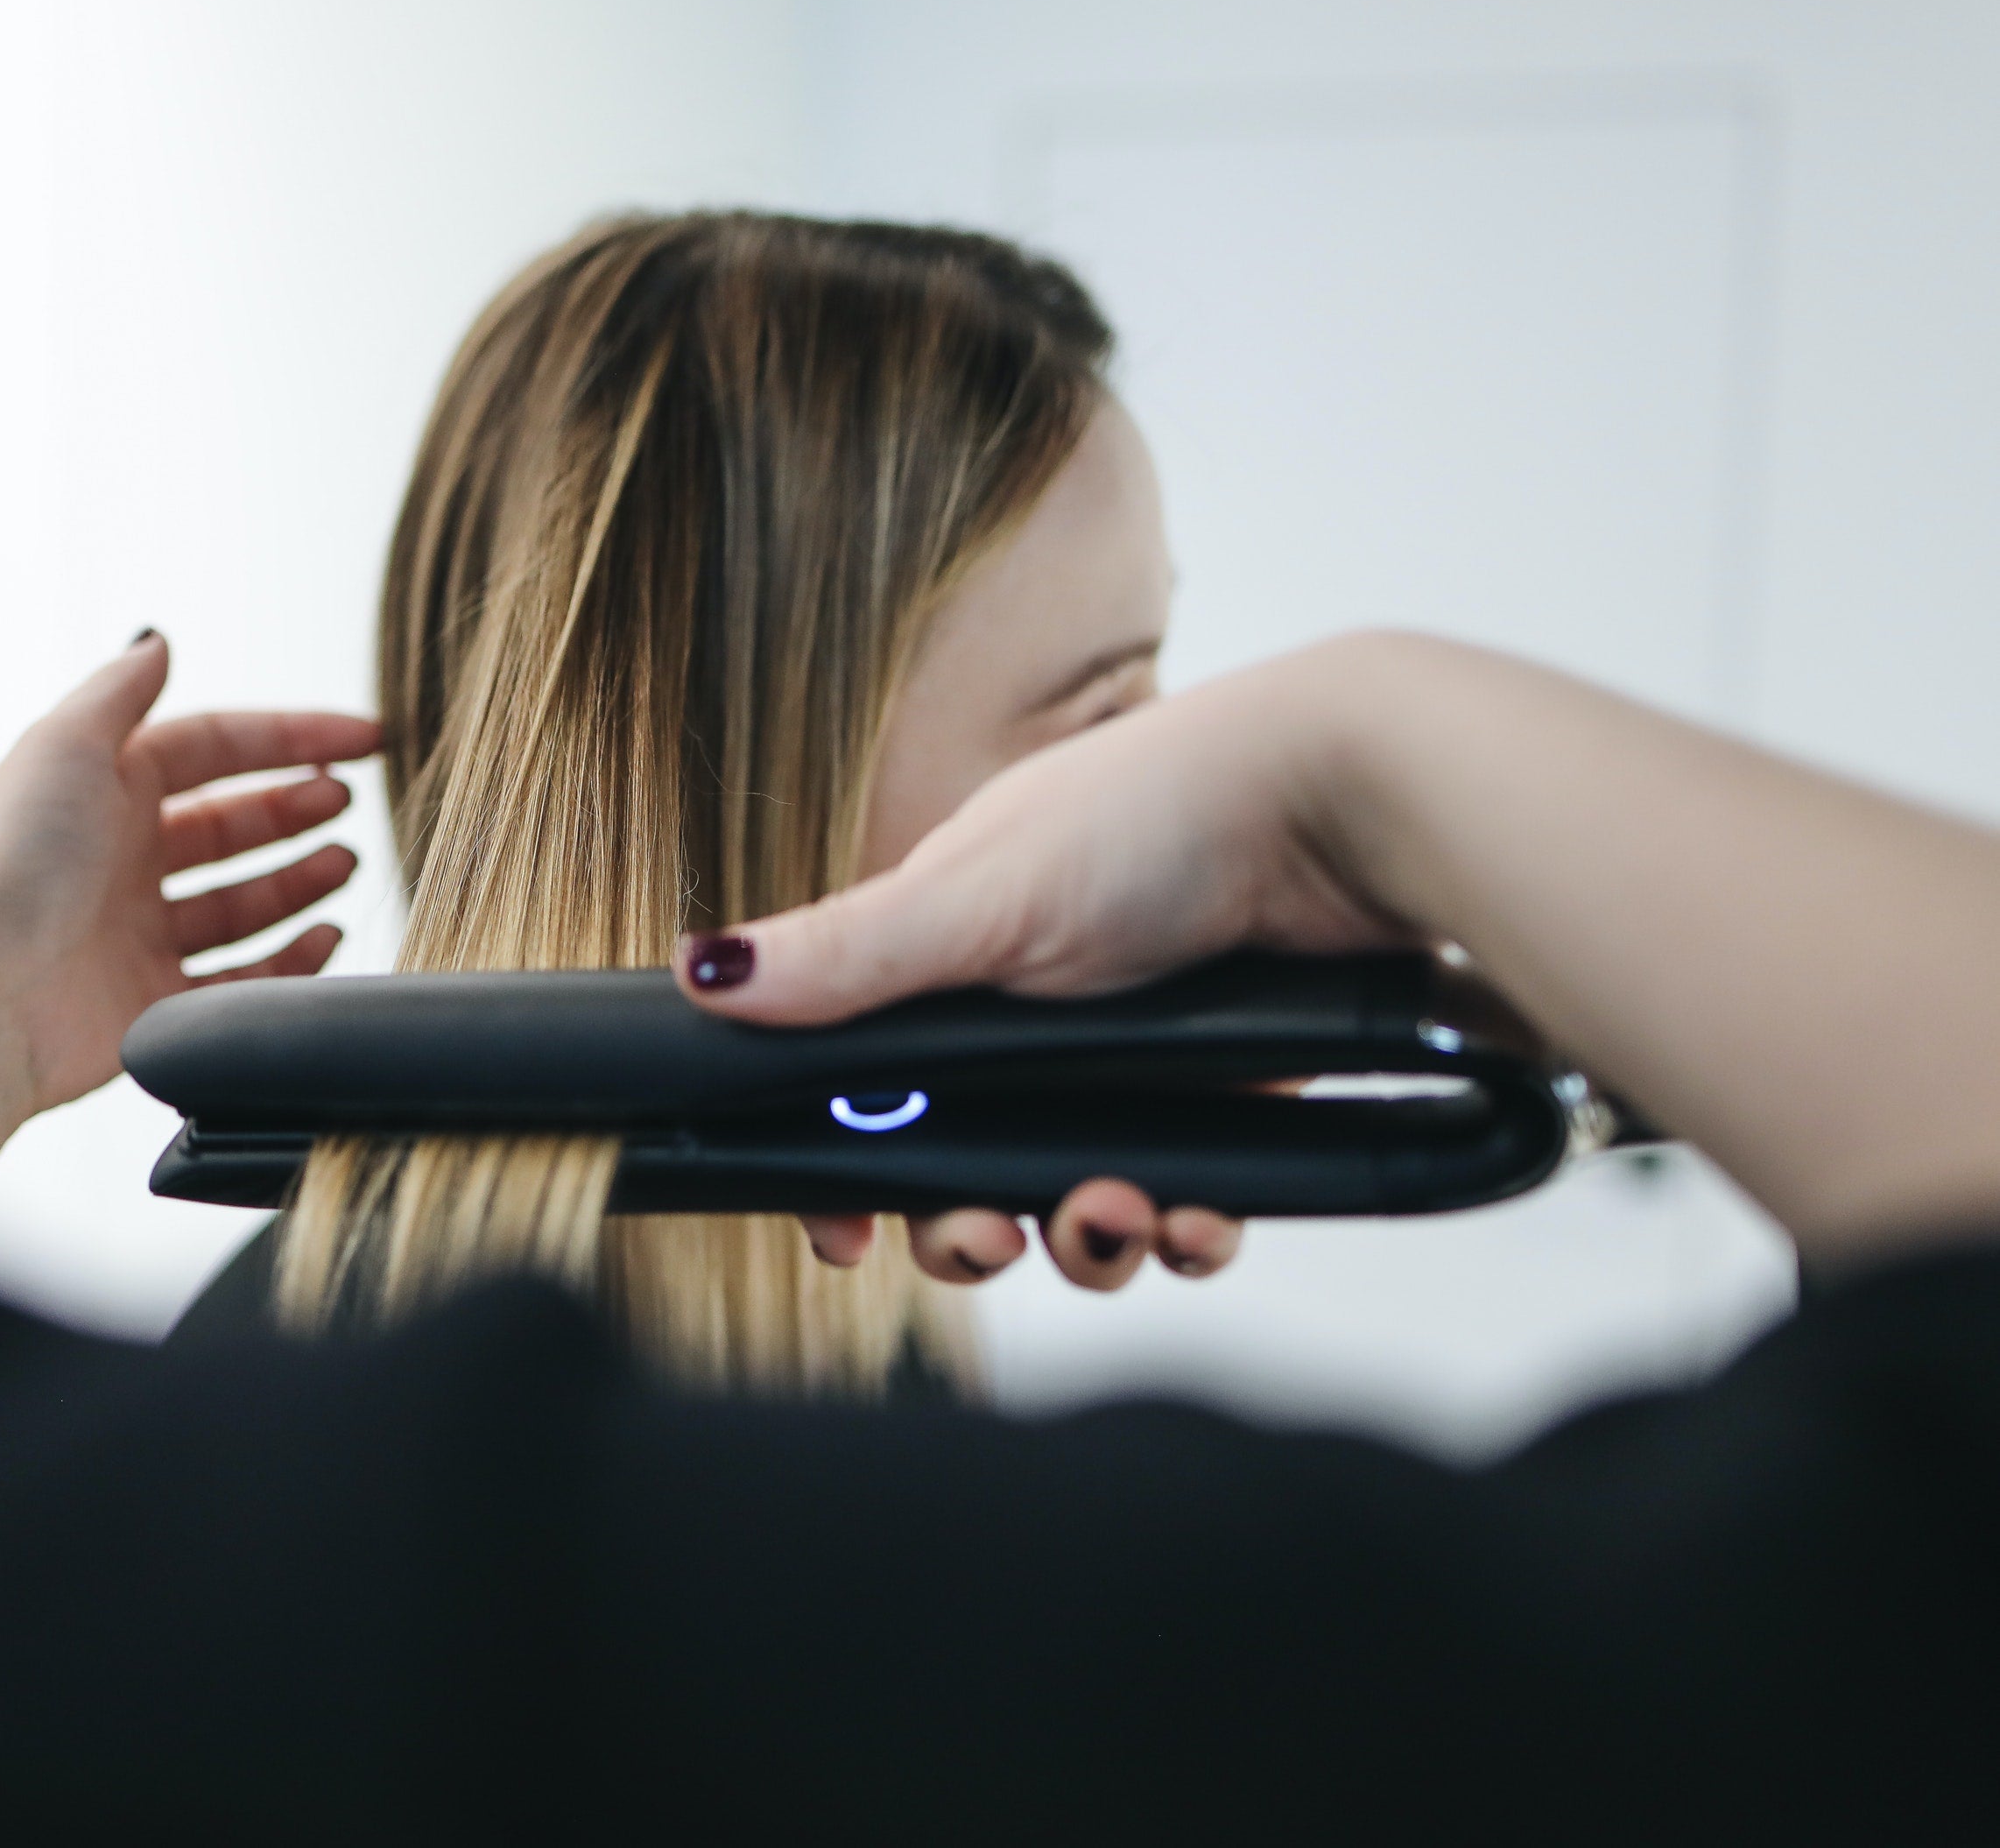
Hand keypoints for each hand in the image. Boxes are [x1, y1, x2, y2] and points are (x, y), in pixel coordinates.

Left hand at [0, 632, 381, 1119]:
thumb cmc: (13, 868)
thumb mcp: (64, 746)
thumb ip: (121, 690)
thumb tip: (158, 638)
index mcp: (99, 788)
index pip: (213, 747)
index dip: (289, 737)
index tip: (366, 739)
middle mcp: (119, 858)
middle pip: (230, 822)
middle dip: (294, 808)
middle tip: (346, 803)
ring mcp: (138, 933)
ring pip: (241, 899)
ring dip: (299, 878)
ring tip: (345, 864)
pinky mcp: (155, 1005)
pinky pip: (241, 978)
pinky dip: (289, 958)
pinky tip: (324, 933)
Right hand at [687, 643, 1420, 1291]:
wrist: (1350, 811)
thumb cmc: (1158, 811)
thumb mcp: (976, 894)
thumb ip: (846, 958)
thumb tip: (701, 972)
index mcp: (949, 957)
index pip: (864, 1089)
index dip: (847, 1171)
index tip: (844, 1235)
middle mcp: (1030, 1016)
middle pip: (962, 1172)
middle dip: (967, 1228)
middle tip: (987, 1239)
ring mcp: (1129, 1066)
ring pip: (1073, 1203)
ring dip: (1084, 1240)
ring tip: (1115, 1217)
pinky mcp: (1229, 1102)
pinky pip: (1184, 1207)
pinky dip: (1185, 1231)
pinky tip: (1198, 1220)